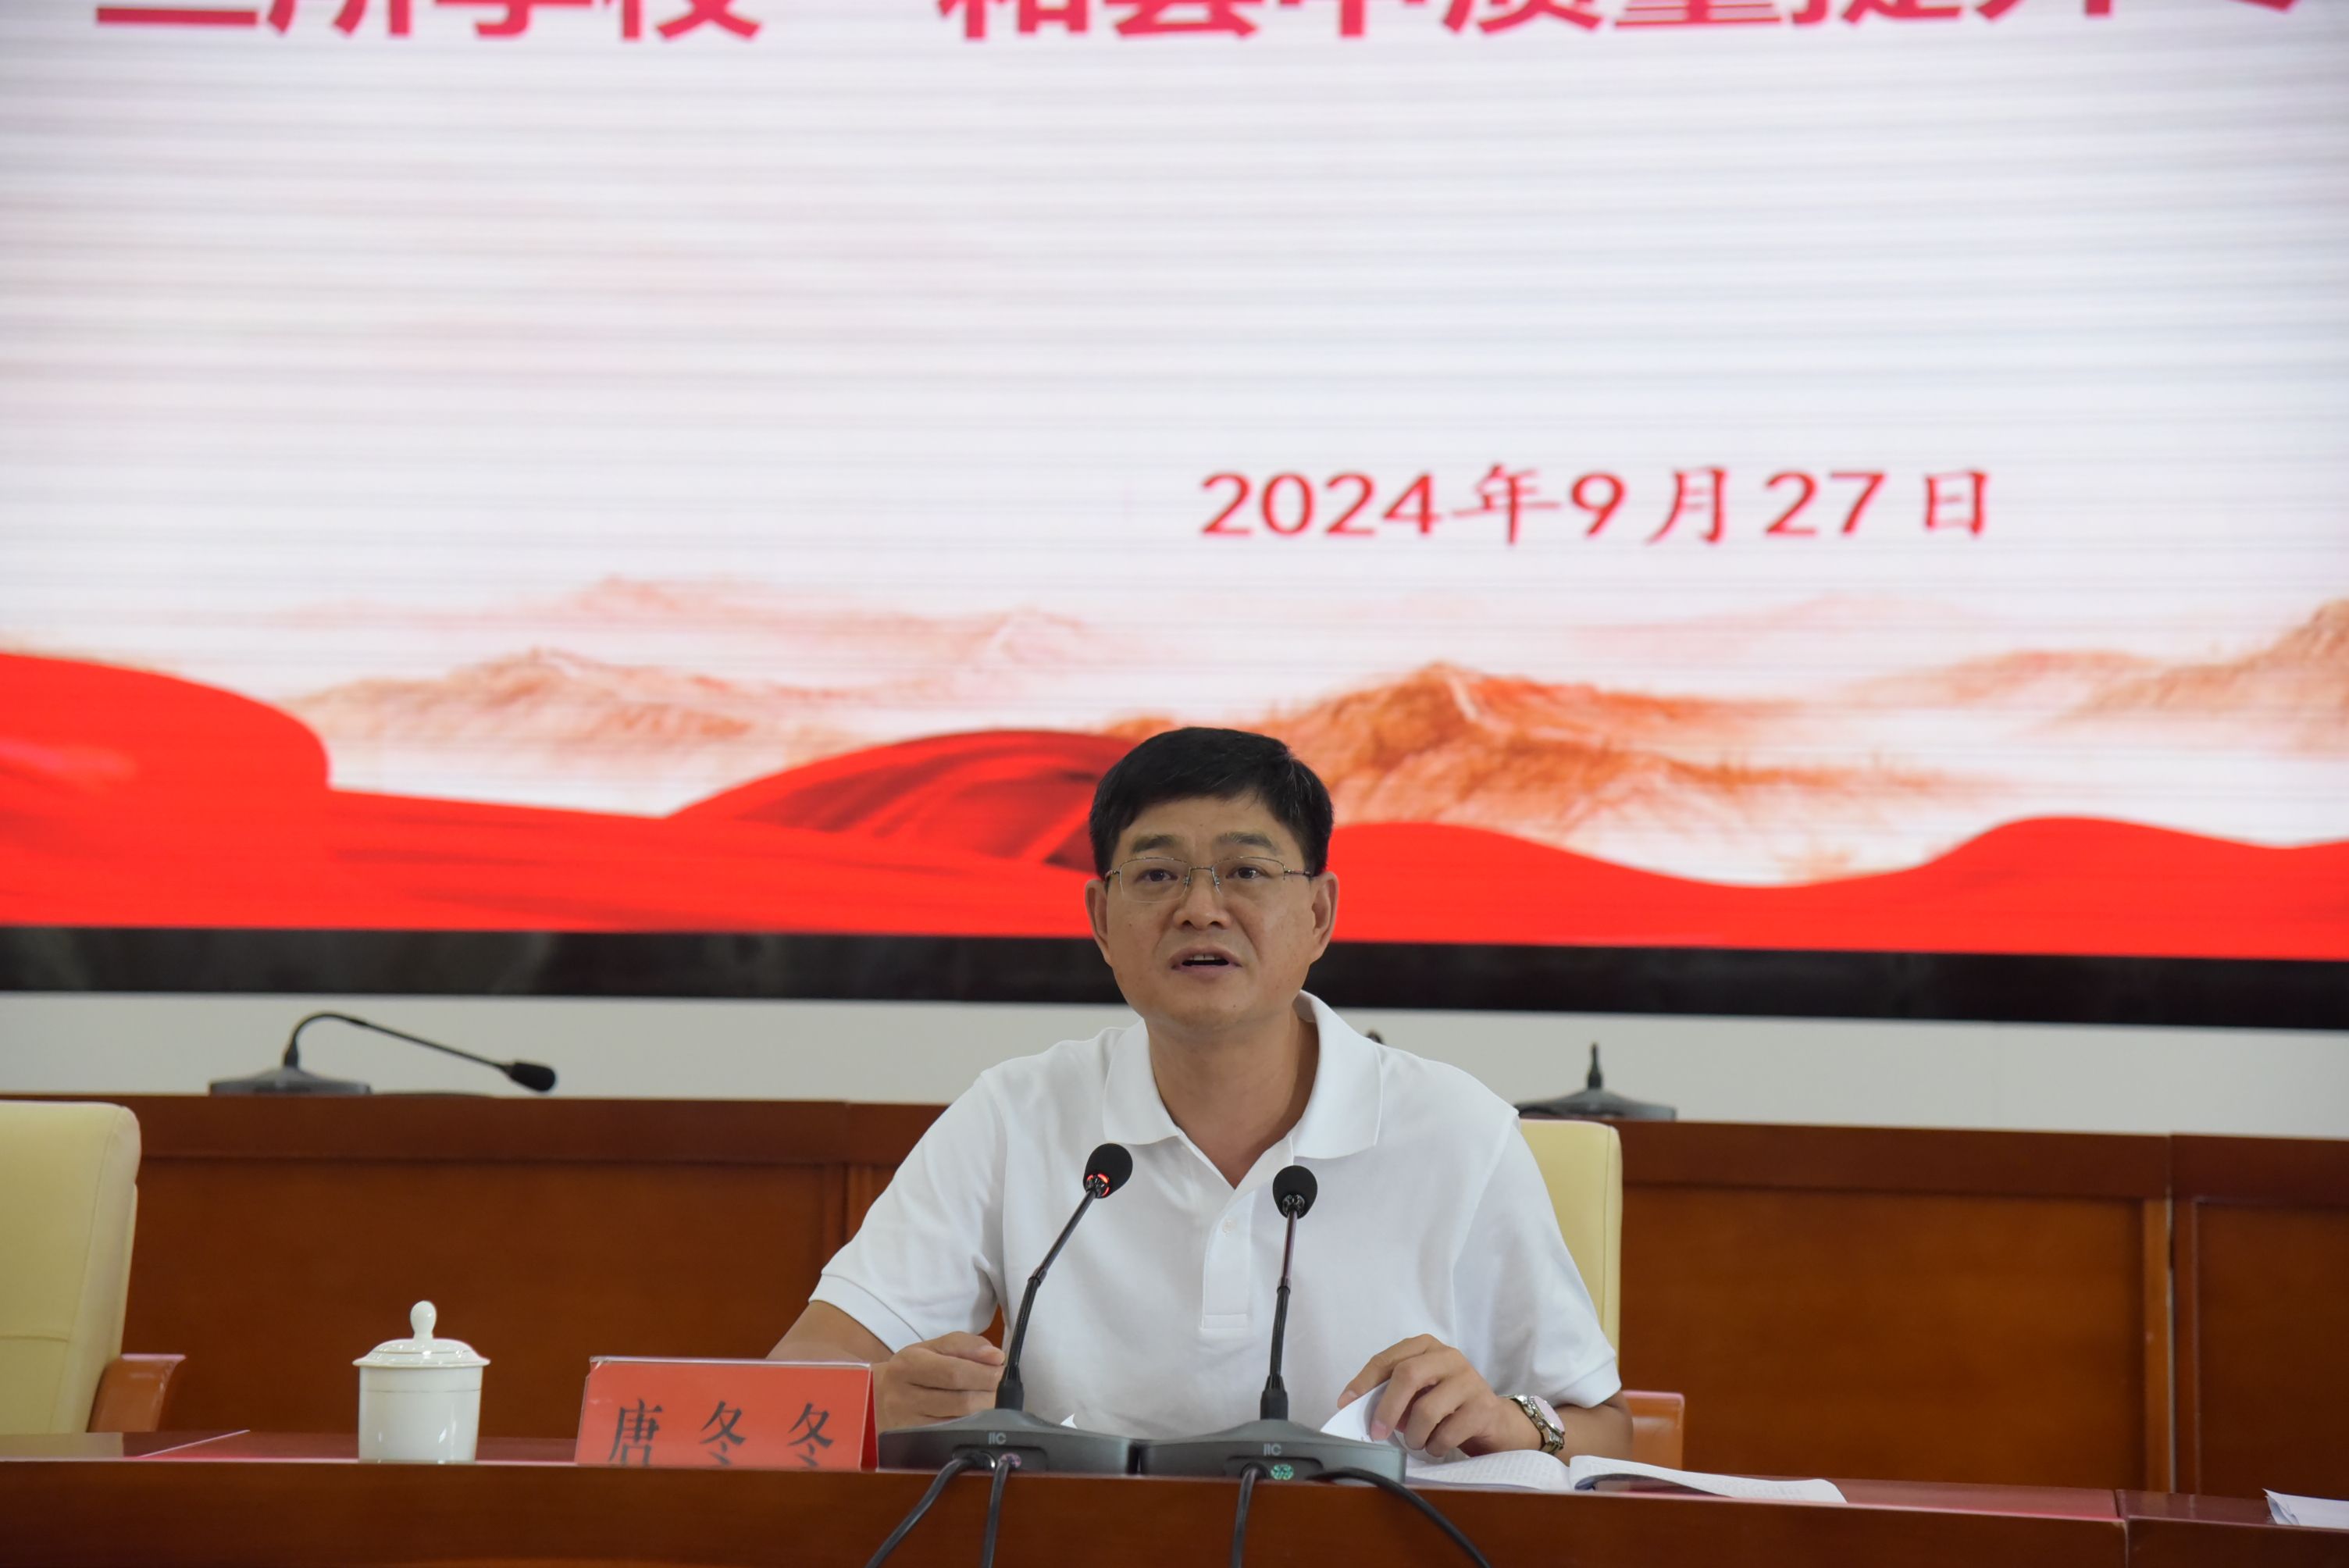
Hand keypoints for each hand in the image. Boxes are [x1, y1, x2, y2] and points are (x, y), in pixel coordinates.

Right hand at [872, 1331, 1004, 1430]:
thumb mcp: (930, 1348)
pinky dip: (972, 1428)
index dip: (984, 1372)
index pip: (954, 1371)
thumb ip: (963, 1345)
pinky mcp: (917, 1444)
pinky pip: (953, 1437)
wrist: (873, 1398)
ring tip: (994, 1400)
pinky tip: (980, 1419)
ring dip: (987, 1412)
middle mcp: (906, 1396)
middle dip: (991, 1394)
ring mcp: (910, 1425)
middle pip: (961, 1400)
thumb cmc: (910, 1370)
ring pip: (960, 1422)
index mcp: (910, 1364)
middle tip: (1003, 1387)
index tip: (1002, 1369)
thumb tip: (995, 1356)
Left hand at [1337, 1335, 1530, 1457]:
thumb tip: (1360, 1410)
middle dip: (1386, 1408)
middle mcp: (1448, 1356)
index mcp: (1426, 1347)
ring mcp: (1469, 1380)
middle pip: (1407, 1375)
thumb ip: (1393, 1395)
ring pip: (1426, 1409)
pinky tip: (1437, 1446)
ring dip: (1414, 1435)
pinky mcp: (1483, 1407)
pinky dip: (1435, 1446)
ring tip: (1417, 1442)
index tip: (1346, 1403)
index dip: (1364, 1381)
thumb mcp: (1418, 1394)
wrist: (1494, 1422)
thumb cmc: (1446, 1407)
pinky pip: (1447, 1433)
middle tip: (1377, 1433)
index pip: (1388, 1359)